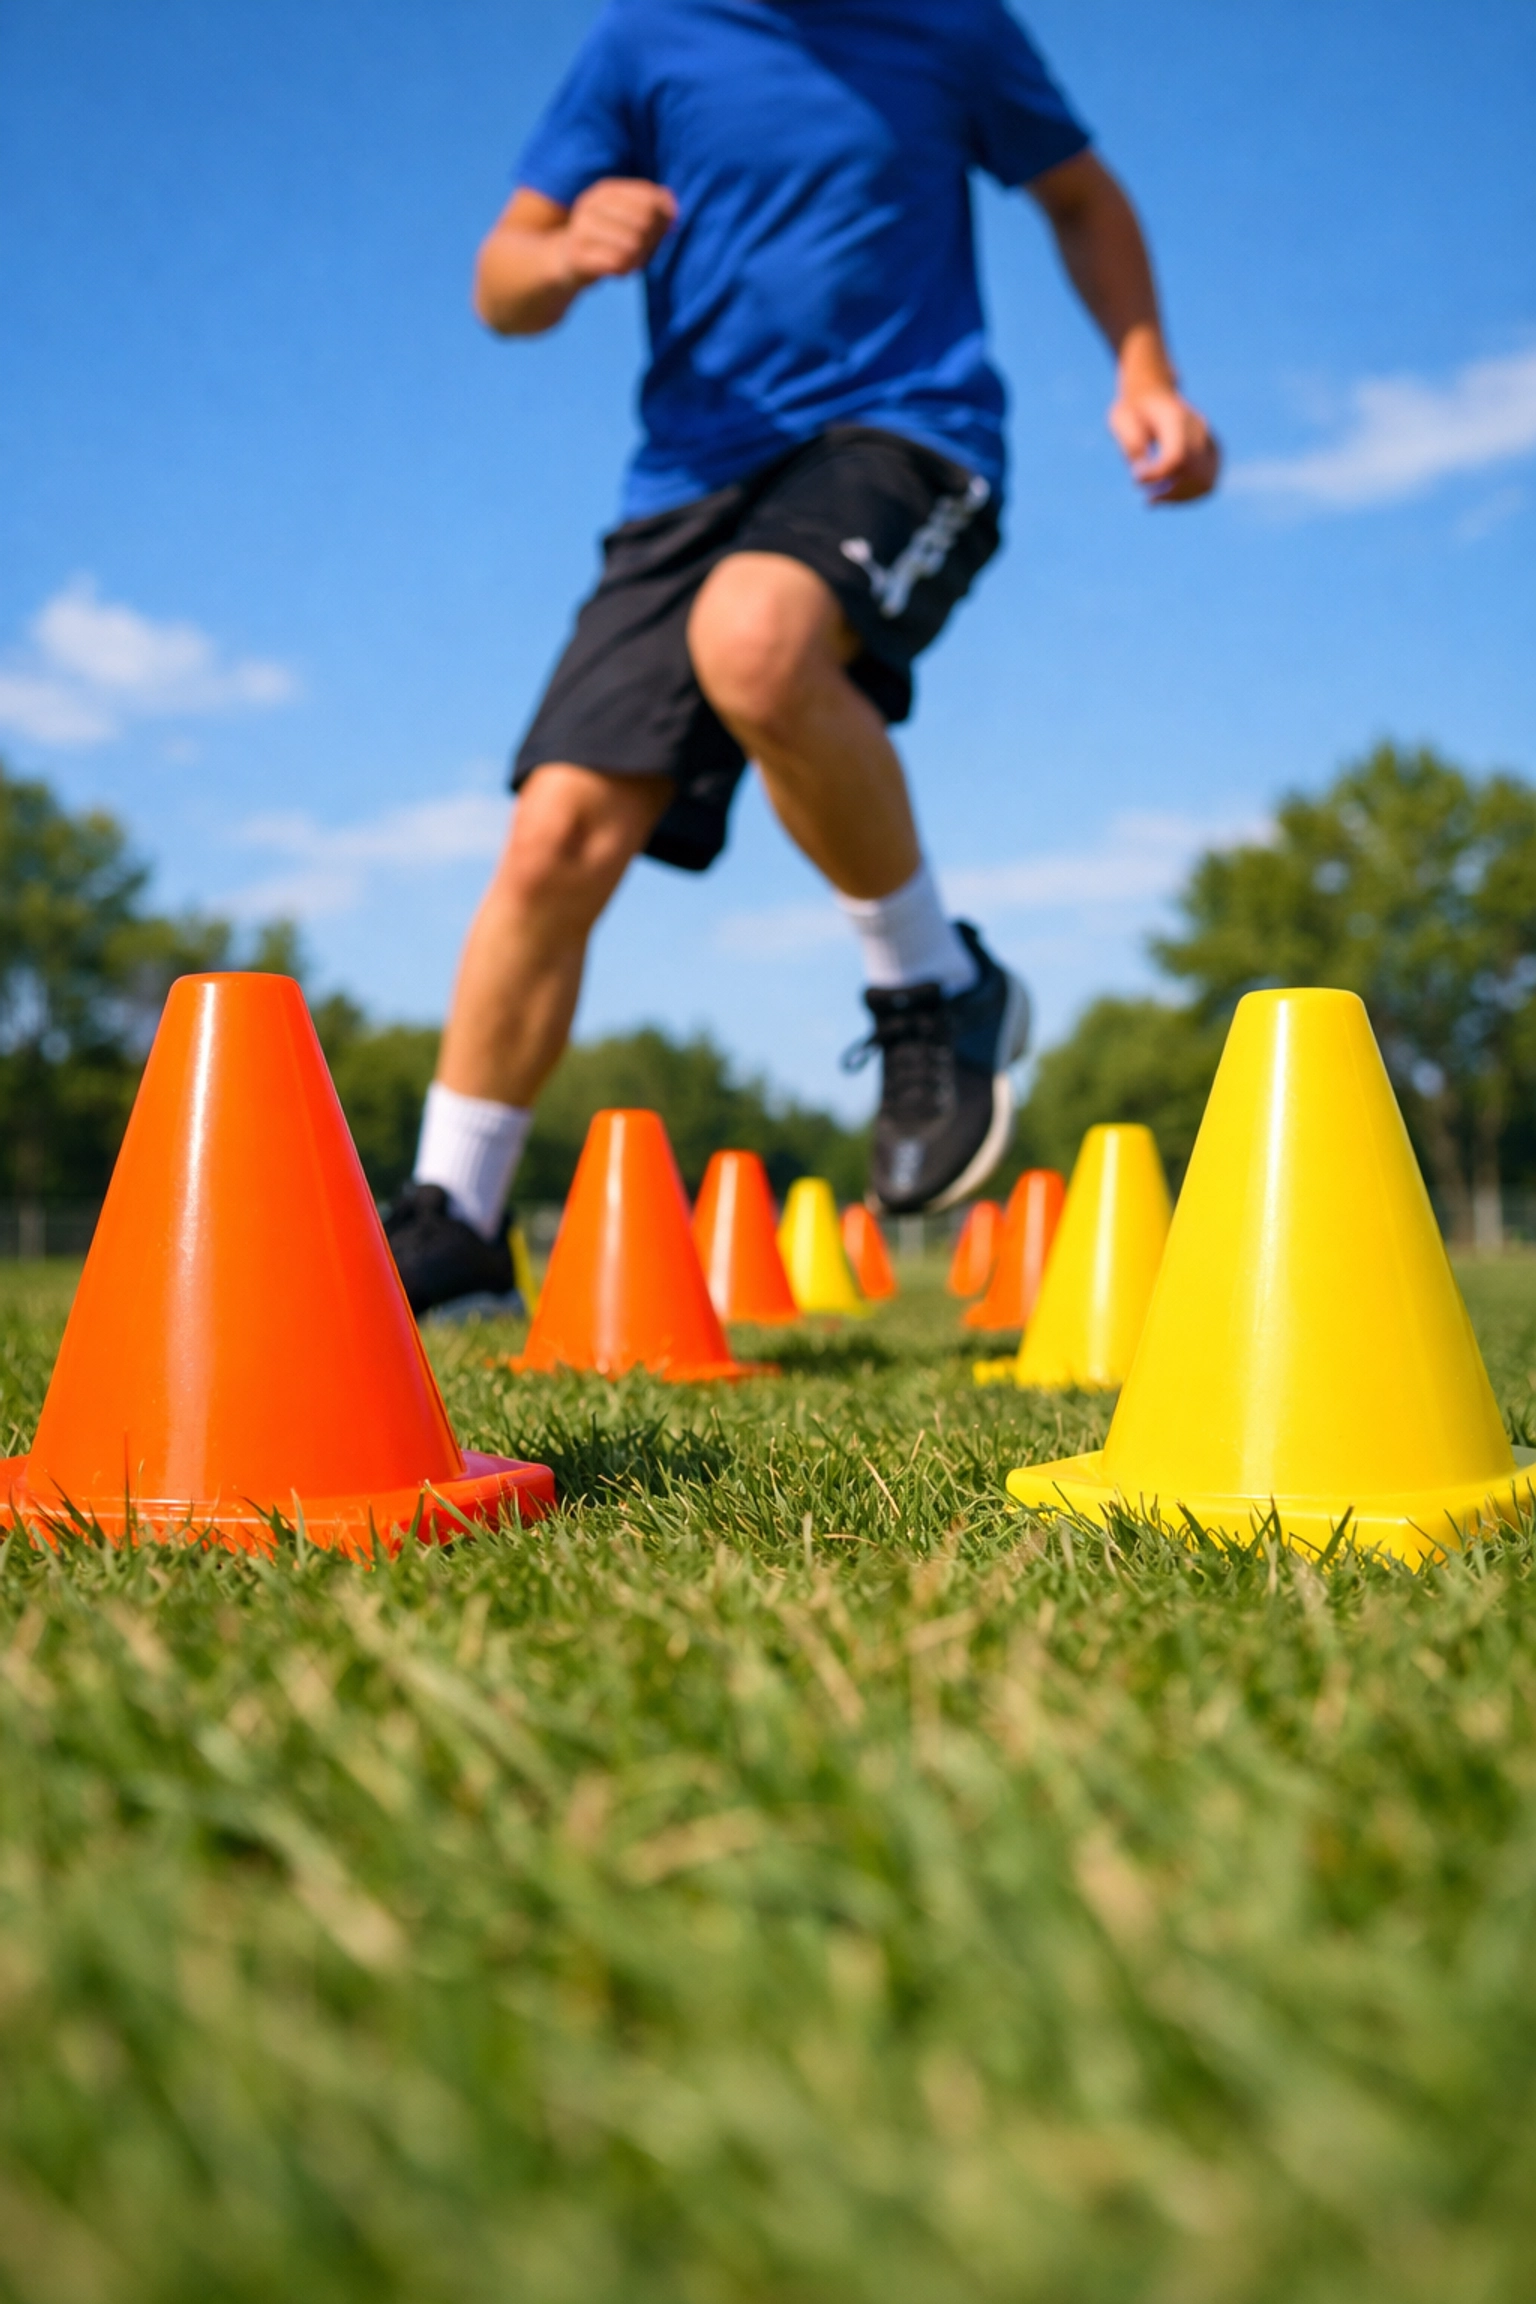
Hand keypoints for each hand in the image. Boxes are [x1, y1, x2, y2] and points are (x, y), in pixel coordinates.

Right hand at [560, 178, 677, 288]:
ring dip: (640, 258)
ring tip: (634, 262)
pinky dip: (627, 270)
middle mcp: (592, 204)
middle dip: (654, 241)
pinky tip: (622, 271)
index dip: (666, 217)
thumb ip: (653, 208)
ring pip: (633, 244)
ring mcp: (583, 229)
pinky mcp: (578, 255)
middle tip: (648, 251)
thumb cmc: (607, 239)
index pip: (650, 198)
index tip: (666, 230)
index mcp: (607, 190)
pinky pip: (618, 263)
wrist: (565, 261)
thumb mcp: (627, 216)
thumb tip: (673, 212)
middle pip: (645, 221)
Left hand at [1109, 382, 1220, 504]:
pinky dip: (1188, 496)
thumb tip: (1143, 471)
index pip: (1177, 456)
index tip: (1136, 479)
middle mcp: (1198, 428)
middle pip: (1194, 472)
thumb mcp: (1121, 419)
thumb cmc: (1134, 409)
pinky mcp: (1212, 452)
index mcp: (1176, 417)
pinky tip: (1168, 497)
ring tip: (1156, 500)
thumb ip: (1131, 443)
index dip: (1158, 475)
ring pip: (1205, 482)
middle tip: (1148, 499)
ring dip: (1180, 499)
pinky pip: (1207, 483)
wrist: (1153, 395)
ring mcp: (1208, 440)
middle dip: (1169, 493)